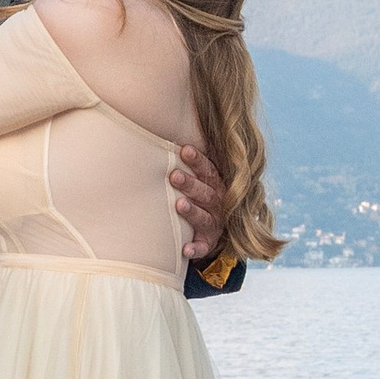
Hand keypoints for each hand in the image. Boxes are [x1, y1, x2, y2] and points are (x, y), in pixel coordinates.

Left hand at [170, 140, 227, 267]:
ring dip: (192, 212)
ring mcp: (214, 224)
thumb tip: (162, 128)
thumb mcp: (199, 179)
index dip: (197, 160)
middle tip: (173, 175)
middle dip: (191, 184)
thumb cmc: (198, 196)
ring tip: (179, 205)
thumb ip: (186, 162)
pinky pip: (203, 247)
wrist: (212, 229)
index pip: (209, 170)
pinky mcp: (208, 243)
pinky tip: (185, 250)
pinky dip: (195, 248)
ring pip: (204, 217)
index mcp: (215, 184)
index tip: (184, 149)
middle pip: (206, 193)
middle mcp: (218, 203)